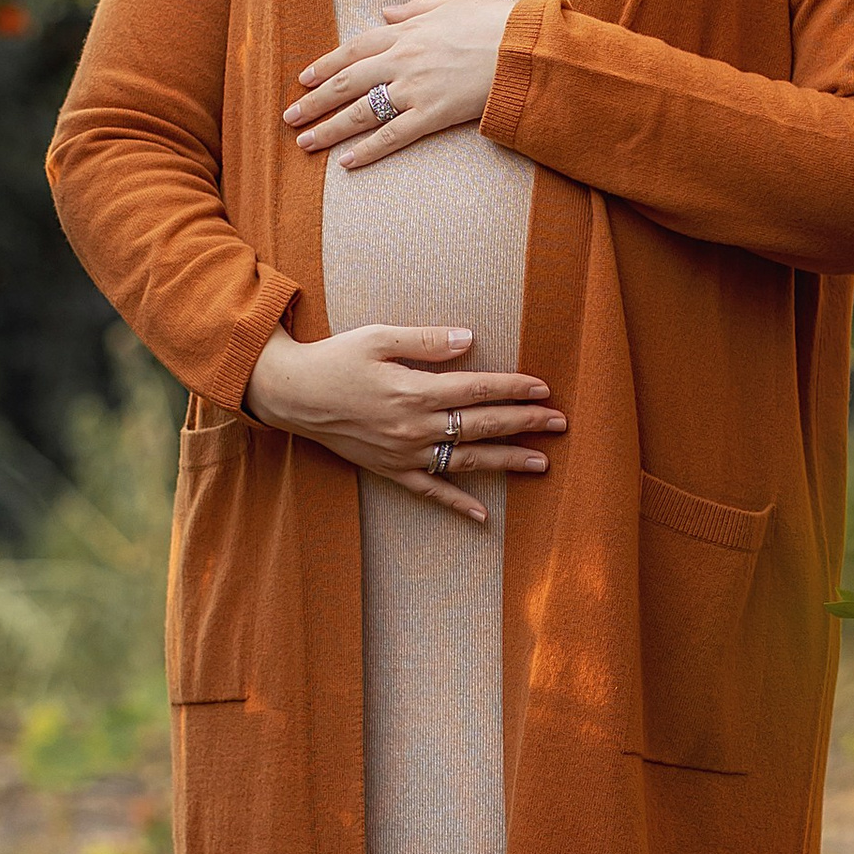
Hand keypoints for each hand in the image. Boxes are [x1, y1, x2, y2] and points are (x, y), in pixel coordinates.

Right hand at [245, 322, 562, 526]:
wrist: (292, 394)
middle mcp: (414, 427)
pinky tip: (484, 516)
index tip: (543, 388)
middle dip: (524, 423)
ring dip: (507, 462)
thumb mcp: (378, 337)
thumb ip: (426, 341)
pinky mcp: (390, 471)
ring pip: (466, 462)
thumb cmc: (336, 359)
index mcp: (413, 391)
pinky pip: (430, 492)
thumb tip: (470, 339)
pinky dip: (457, 505)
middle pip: (481, 426)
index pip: (476, 390)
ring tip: (542, 463)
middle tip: (561, 422)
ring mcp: (404, 454)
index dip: (512, 388)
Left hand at [284, 0, 515, 171]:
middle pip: (347, 82)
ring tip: (305, 143)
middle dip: (315, 101)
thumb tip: (385, 10)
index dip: (325, 65)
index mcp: (406, 31)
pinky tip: (346, 163)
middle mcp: (402, 60)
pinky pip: (393, 136)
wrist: (525, 47)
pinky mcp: (433, 115)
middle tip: (290, 117)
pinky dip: (367, 150)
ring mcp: (415, 89)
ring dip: (329, 128)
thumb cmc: (496, 21)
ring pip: (361, 112)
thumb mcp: (453, 1)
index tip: (304, 79)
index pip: (353, 50)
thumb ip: (415, 7)